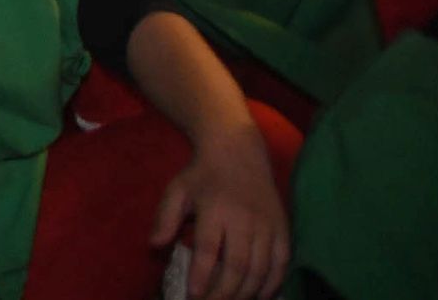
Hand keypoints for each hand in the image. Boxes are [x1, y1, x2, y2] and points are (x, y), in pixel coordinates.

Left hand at [151, 121, 287, 299]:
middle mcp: (244, 219)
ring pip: (261, 269)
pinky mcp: (283, 229)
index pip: (209, 250)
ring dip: (247, 293)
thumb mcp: (177, 190)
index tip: (193, 296)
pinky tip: (259, 296)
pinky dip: (272, 284)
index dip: (202, 277)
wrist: (238, 152)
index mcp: (215, 209)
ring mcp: (267, 225)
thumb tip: (154, 245)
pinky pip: (282, 263)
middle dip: (224, 292)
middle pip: (238, 265)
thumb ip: (165, 217)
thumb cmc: (202, 175)